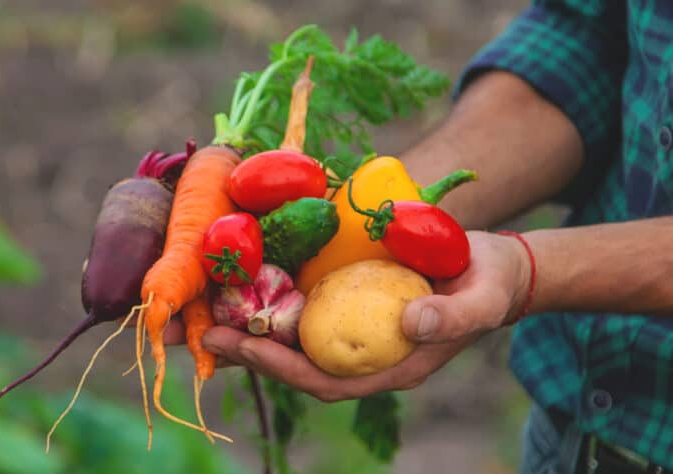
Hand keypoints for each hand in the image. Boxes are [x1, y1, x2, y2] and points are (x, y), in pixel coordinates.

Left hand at [194, 230, 532, 401]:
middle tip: (198, 332)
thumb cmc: (488, 284)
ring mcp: (348, 325)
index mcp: (386, 365)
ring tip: (198, 312)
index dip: (280, 367)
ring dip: (244, 326)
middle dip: (245, 351)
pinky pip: (297, 304)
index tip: (242, 347)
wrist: (491, 264)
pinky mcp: (342, 298)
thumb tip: (411, 322)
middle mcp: (358, 351)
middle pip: (293, 362)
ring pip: (288, 335)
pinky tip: (235, 281)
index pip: (324, 379)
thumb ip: (451, 317)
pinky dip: (265, 295)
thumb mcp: (481, 300)